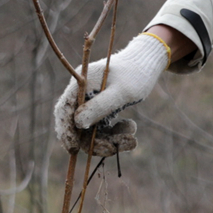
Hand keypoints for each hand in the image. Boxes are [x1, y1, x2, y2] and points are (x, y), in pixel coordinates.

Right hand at [51, 30, 173, 156]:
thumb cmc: (136, 74)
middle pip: (78, 126)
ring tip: (132, 139)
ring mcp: (92, 102)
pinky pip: (103, 128)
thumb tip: (77, 123)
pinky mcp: (102, 109)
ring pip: (92, 131)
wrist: (147, 63)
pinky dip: (116, 133)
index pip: (64, 110)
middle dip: (96, 141)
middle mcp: (82, 94)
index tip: (74, 149)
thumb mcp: (121, 92)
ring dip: (110, 139)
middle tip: (114, 149)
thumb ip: (100, 106)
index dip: (66, 131)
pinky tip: (131, 129)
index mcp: (80, 84)